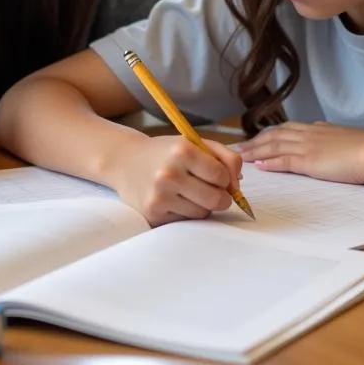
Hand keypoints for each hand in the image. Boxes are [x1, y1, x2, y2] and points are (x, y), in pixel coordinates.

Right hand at [112, 135, 242, 225]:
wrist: (125, 161)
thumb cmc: (167, 152)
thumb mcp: (195, 143)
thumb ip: (225, 157)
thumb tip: (238, 184)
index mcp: (182, 150)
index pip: (222, 176)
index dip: (224, 178)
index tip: (215, 175)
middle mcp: (169, 173)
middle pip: (216, 199)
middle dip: (221, 197)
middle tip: (211, 190)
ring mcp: (159, 195)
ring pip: (203, 213)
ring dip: (202, 205)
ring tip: (188, 192)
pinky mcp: (153, 213)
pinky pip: (186, 221)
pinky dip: (186, 212)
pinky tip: (174, 199)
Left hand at [235, 121, 363, 183]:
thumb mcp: (345, 137)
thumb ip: (331, 137)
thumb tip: (326, 138)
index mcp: (316, 129)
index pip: (286, 129)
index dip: (268, 134)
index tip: (256, 138)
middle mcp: (308, 134)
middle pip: (274, 136)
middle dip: (255, 142)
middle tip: (239, 148)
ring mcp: (307, 147)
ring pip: (273, 146)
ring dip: (255, 151)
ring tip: (240, 157)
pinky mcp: (308, 161)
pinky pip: (283, 161)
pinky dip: (268, 163)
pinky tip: (258, 166)